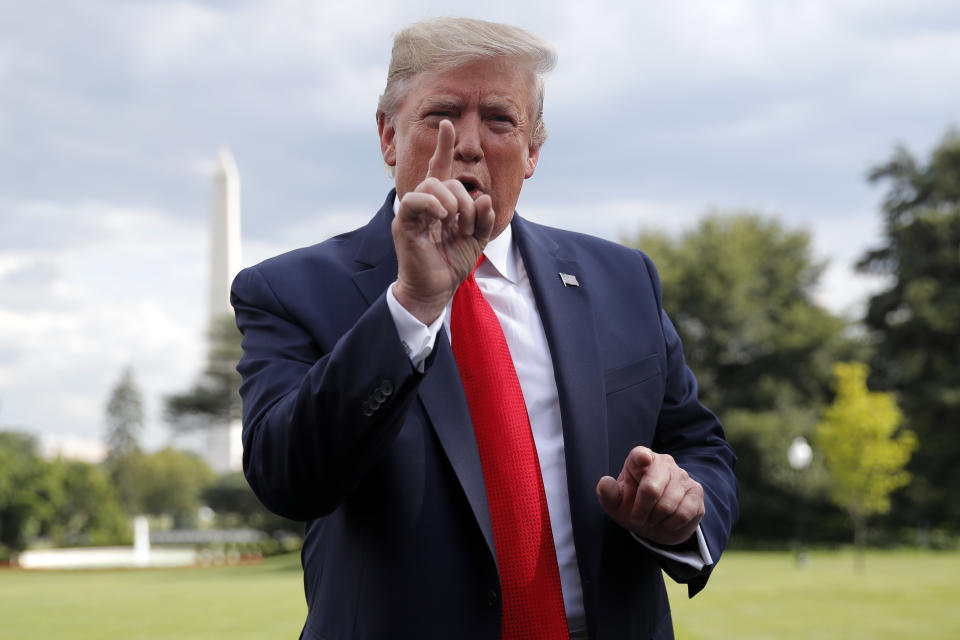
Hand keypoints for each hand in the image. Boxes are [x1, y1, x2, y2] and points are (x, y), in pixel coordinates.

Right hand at [392, 119, 495, 323]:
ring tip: (456, 221)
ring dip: (451, 201)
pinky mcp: (403, 223)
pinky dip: (431, 204)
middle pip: (442, 179)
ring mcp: (412, 212)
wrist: (435, 289)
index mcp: (440, 204)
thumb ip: (483, 218)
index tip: (447, 124)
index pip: (440, 169)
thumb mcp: (477, 239)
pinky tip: (443, 216)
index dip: (443, 147)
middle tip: (467, 221)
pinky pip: (413, 201)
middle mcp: (424, 204)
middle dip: (463, 196)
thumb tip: (483, 197)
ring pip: (429, 185)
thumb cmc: (451, 263)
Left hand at [596, 446, 704, 545]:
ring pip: (668, 504)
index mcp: (640, 460)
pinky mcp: (696, 492)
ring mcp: (682, 476)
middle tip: (638, 519)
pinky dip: (671, 524)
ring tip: (652, 519)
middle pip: (651, 488)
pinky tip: (667, 522)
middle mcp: (663, 462)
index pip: (640, 455)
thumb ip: (608, 494)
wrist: (657, 522)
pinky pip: (684, 513)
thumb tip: (604, 482)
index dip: (641, 458)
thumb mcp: (616, 504)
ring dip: (656, 519)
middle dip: (641, 510)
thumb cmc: (633, 506)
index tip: (643, 460)